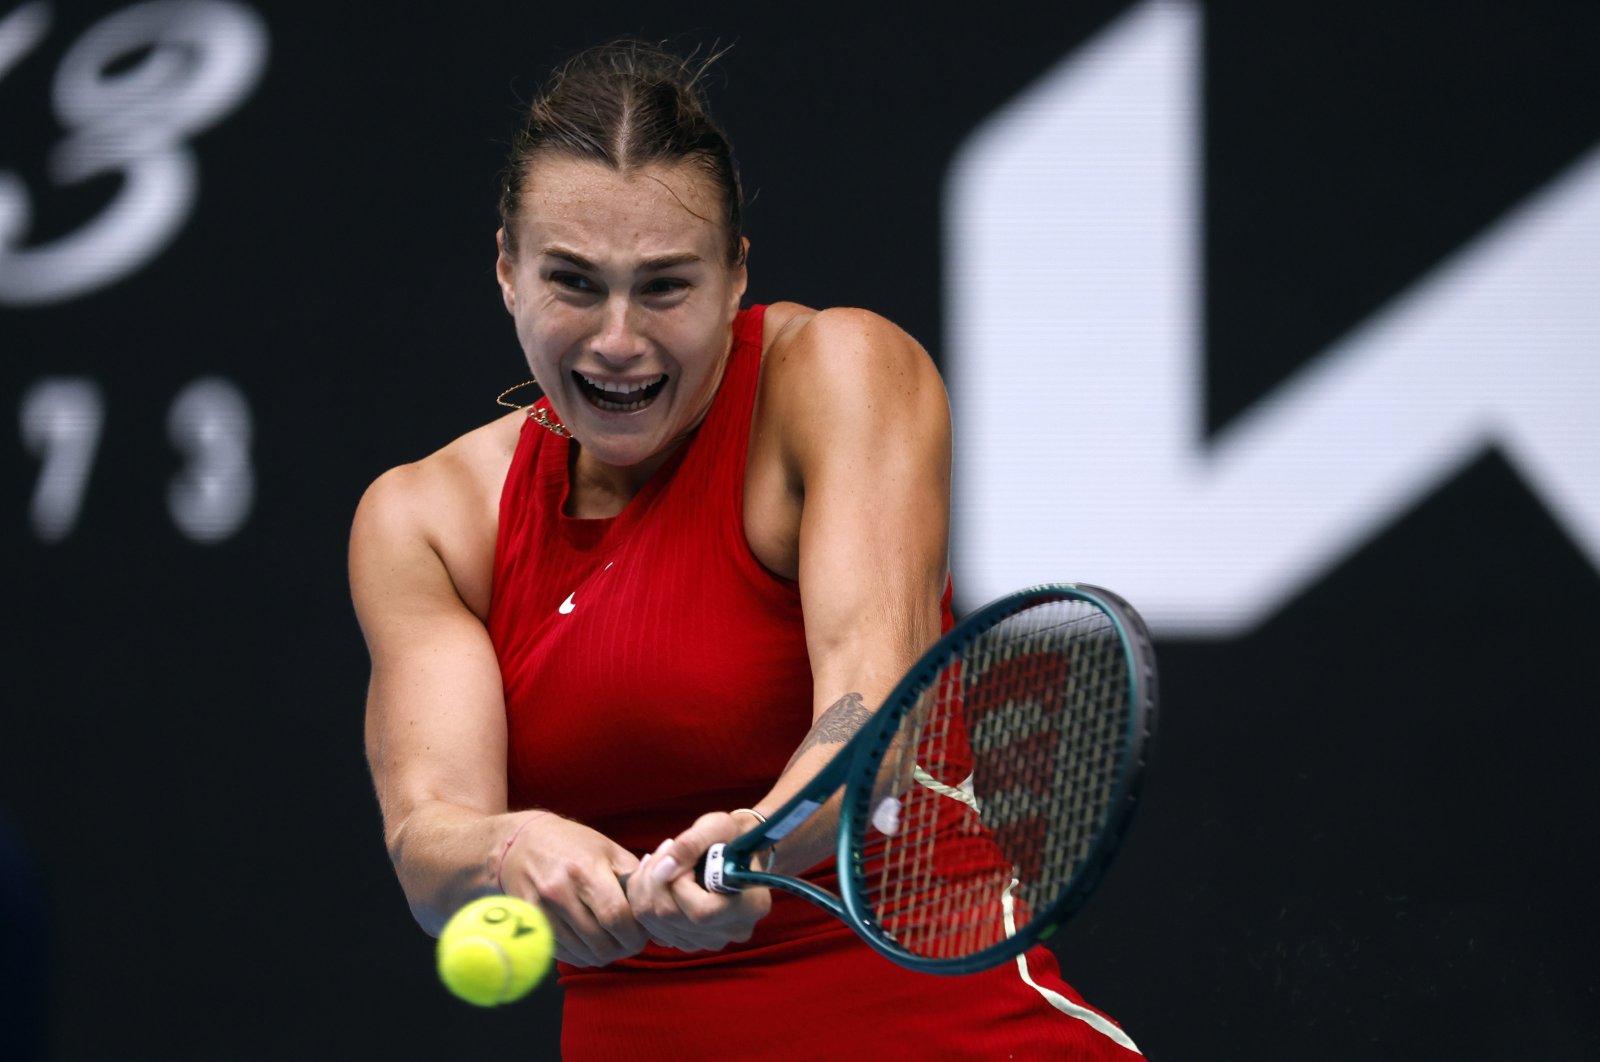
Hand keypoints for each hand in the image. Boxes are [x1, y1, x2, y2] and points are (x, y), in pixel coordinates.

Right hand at [497, 811, 649, 966]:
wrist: (519, 842)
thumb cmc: (572, 845)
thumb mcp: (608, 850)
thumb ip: (634, 877)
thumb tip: (659, 905)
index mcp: (586, 870)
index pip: (617, 916)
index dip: (636, 932)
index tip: (643, 932)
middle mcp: (561, 891)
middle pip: (601, 942)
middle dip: (623, 948)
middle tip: (630, 941)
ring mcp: (542, 910)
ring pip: (584, 954)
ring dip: (604, 954)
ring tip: (611, 940)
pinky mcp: (530, 924)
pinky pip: (564, 955)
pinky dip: (582, 955)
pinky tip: (588, 941)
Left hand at [625, 810, 771, 952]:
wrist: (736, 851)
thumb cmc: (731, 835)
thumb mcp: (716, 826)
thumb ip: (691, 844)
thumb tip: (665, 868)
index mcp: (752, 905)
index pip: (701, 912)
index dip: (678, 884)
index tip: (682, 857)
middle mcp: (734, 931)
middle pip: (672, 918)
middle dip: (656, 880)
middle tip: (665, 852)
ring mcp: (711, 941)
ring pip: (657, 924)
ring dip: (646, 887)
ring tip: (661, 861)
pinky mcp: (691, 942)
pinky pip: (653, 929)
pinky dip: (645, 900)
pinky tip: (657, 878)